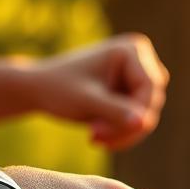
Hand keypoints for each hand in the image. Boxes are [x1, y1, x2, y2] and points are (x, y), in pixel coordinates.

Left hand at [30, 34, 168, 149]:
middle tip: (95, 138)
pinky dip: (120, 131)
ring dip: (122, 132)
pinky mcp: (132, 90)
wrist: (38, 88)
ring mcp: (138, 74)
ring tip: (94, 138)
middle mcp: (141, 58)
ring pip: (146, 114)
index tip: (101, 133)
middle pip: (151, 102)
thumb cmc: (58, 88)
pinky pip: (138, 118)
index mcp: (132, 49)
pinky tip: (98, 135)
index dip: (134, 115)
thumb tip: (144, 123)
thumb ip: (116, 111)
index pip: (150, 89)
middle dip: (125, 126)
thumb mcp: (87, 101)